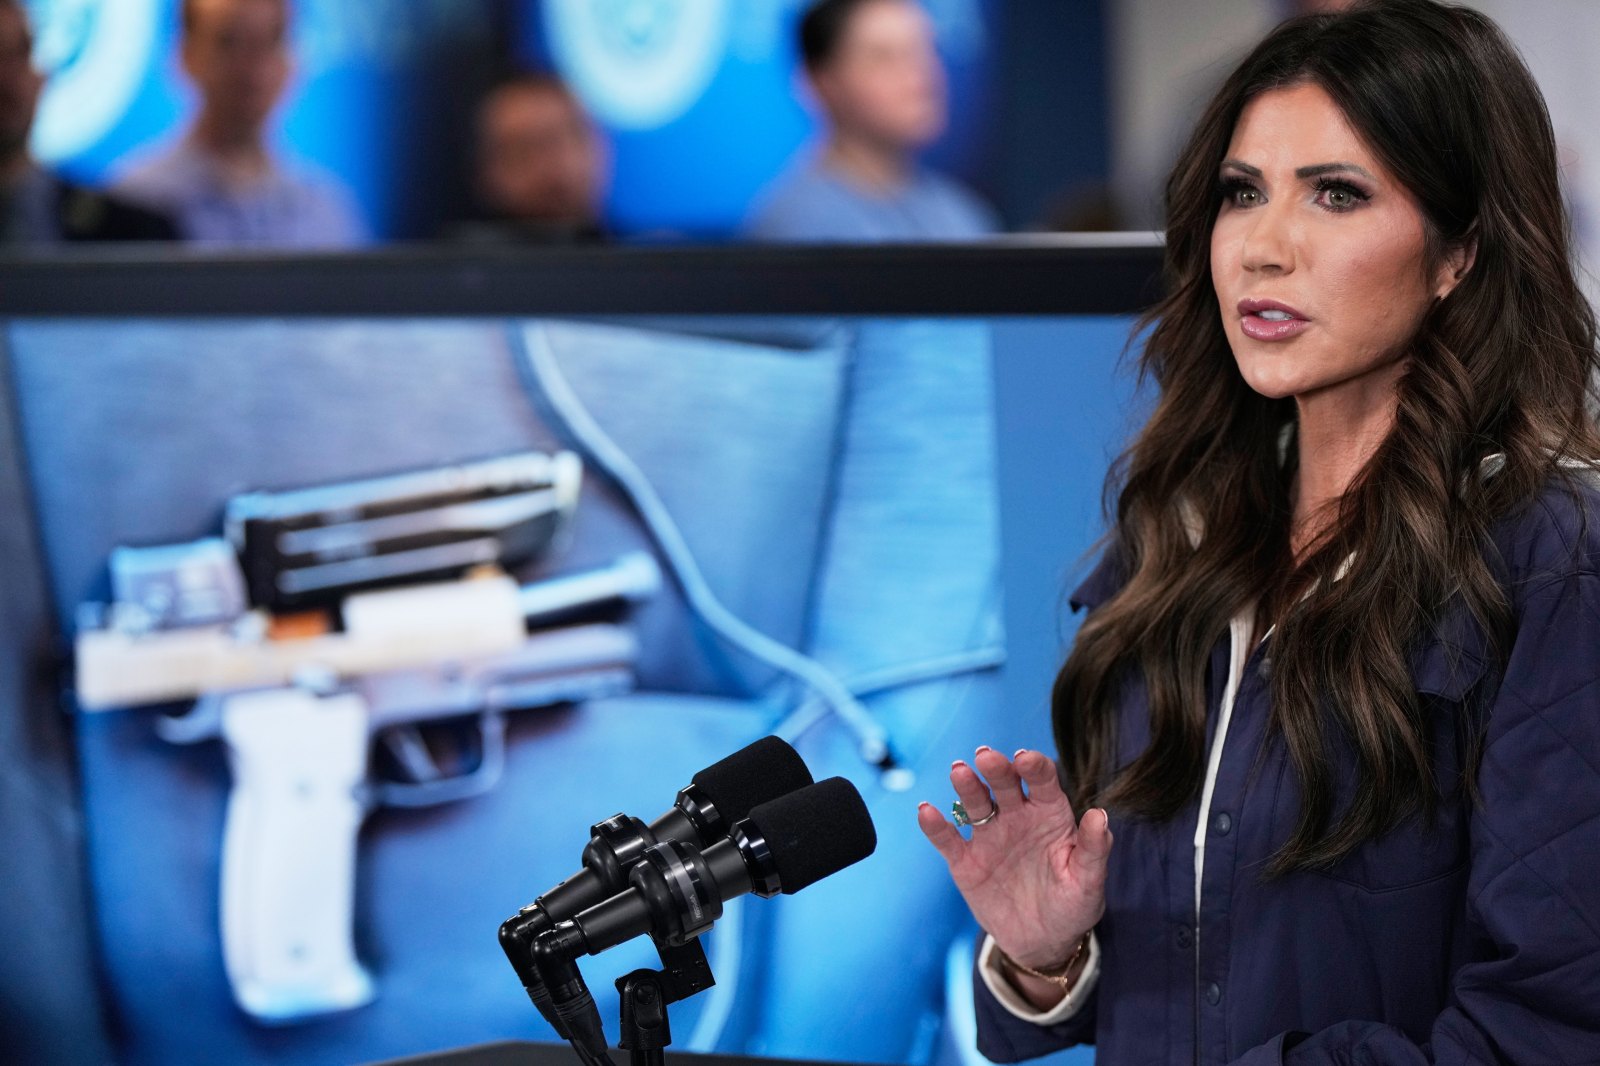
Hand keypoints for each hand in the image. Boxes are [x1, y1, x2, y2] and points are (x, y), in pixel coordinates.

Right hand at [917, 746, 1112, 970]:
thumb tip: (1099, 815)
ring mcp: (989, 837)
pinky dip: (935, 825)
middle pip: (1005, 785)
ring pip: (975, 804)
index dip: (1035, 768)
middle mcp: (1017, 817)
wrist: (1041, 943)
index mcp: (1049, 815)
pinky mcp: (965, 861)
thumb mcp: (1088, 882)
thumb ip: (1093, 849)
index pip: (1043, 783)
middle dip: (996, 769)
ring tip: (959, 771)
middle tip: (986, 757)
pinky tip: (926, 811)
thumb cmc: (1072, 906)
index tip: (1026, 759)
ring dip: (966, 786)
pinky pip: (948, 839)